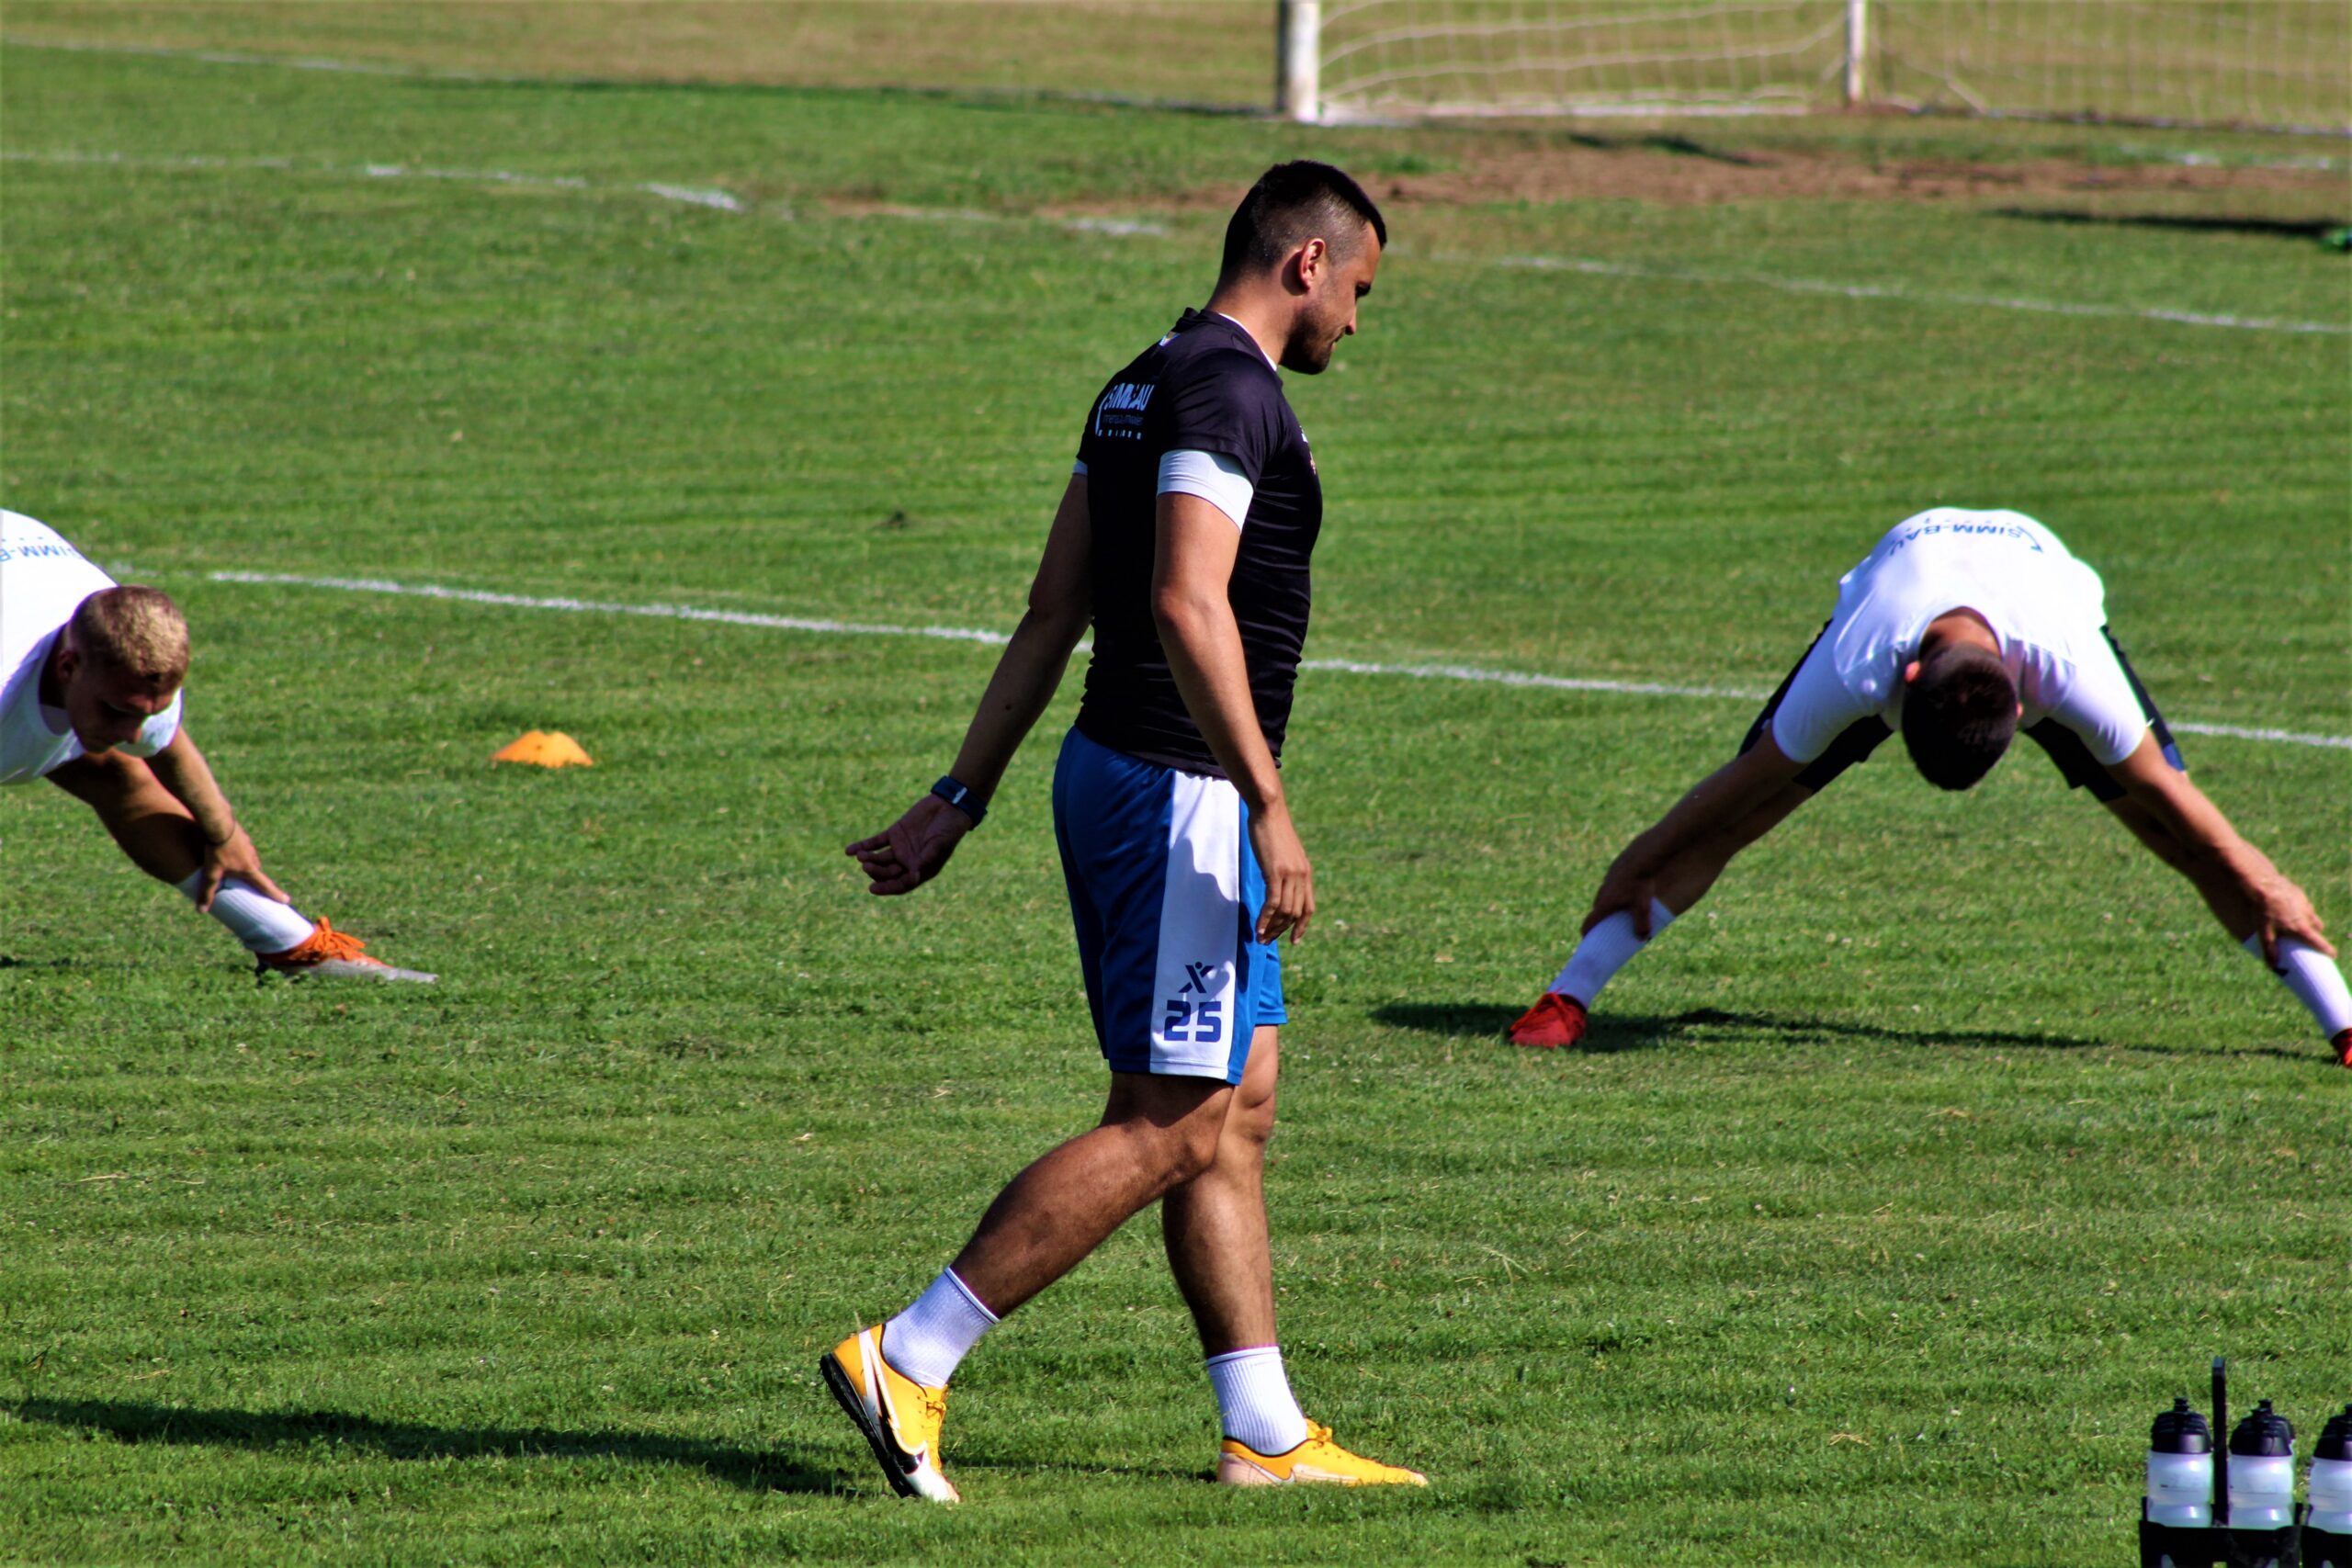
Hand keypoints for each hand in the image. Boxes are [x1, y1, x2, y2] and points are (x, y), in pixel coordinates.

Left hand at [195, 824, 286, 911]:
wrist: (218, 824)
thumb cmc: (216, 850)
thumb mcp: (211, 873)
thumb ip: (207, 892)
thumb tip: (201, 911)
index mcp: (249, 869)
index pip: (265, 886)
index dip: (275, 894)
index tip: (286, 900)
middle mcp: (253, 858)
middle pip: (255, 871)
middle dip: (251, 877)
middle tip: (244, 881)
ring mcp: (249, 845)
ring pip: (249, 858)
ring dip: (243, 862)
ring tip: (230, 863)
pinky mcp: (243, 836)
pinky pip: (243, 846)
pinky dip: (237, 850)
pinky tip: (226, 848)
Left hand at [847, 795, 970, 895]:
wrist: (948, 806)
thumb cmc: (949, 829)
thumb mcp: (939, 845)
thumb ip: (925, 860)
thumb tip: (913, 878)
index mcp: (921, 870)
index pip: (901, 884)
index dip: (886, 888)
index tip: (872, 888)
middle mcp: (909, 862)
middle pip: (887, 873)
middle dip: (876, 871)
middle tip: (866, 865)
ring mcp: (900, 848)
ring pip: (880, 858)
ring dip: (868, 859)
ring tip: (860, 856)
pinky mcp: (894, 834)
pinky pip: (875, 842)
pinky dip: (862, 846)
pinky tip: (849, 851)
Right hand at [1248, 803, 1312, 943]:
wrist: (1269, 810)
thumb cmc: (1272, 829)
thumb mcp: (1283, 854)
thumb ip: (1284, 870)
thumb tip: (1277, 885)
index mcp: (1306, 873)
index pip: (1308, 907)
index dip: (1302, 926)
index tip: (1294, 940)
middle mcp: (1302, 876)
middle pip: (1295, 913)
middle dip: (1281, 931)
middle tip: (1266, 941)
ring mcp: (1290, 874)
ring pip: (1284, 911)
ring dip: (1271, 928)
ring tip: (1260, 937)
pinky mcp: (1276, 872)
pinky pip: (1273, 903)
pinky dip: (1265, 918)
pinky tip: (1257, 927)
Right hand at [1580, 859, 1659, 937]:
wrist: (1640, 857)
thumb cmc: (1639, 883)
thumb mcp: (1643, 907)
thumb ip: (1642, 924)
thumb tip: (1644, 938)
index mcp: (1604, 904)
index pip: (1589, 922)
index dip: (1587, 932)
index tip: (1587, 939)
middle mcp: (1602, 893)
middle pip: (1597, 909)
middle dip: (1601, 919)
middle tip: (1609, 926)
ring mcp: (1607, 881)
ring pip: (1604, 896)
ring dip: (1609, 904)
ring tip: (1622, 908)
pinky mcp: (1613, 871)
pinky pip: (1612, 886)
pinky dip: (1616, 892)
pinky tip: (1628, 890)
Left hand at [2247, 871, 2332, 965]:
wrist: (2264, 885)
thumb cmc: (2264, 910)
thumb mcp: (2264, 932)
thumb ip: (2269, 949)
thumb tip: (2272, 966)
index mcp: (2301, 928)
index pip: (2319, 942)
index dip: (2327, 949)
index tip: (2333, 955)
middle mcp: (2307, 916)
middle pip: (2317, 928)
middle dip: (2315, 934)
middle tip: (2307, 938)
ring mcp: (2305, 904)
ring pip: (2311, 915)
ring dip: (2308, 920)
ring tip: (2296, 923)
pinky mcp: (2300, 894)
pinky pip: (2304, 904)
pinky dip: (2300, 908)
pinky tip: (2288, 907)